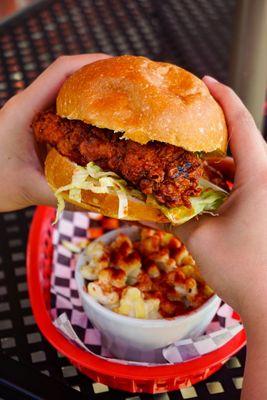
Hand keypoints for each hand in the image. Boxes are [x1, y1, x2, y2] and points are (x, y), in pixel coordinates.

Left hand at [0, 53, 109, 211]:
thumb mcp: (29, 190)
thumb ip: (65, 195)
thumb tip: (104, 199)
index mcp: (24, 110)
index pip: (61, 72)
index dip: (92, 64)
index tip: (119, 69)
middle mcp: (28, 104)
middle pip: (68, 75)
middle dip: (99, 75)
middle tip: (128, 86)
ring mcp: (32, 112)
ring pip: (66, 90)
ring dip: (93, 91)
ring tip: (121, 101)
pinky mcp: (35, 123)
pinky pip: (62, 107)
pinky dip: (83, 109)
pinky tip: (100, 123)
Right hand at [151, 77, 266, 325]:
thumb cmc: (242, 271)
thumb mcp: (200, 239)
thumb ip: (173, 217)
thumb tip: (146, 208)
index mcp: (259, 177)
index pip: (241, 124)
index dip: (224, 98)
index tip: (205, 82)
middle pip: (240, 143)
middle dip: (213, 133)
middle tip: (183, 126)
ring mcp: (266, 195)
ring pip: (240, 168)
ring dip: (214, 164)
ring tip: (184, 161)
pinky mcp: (263, 210)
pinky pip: (242, 186)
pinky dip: (221, 184)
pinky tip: (199, 192)